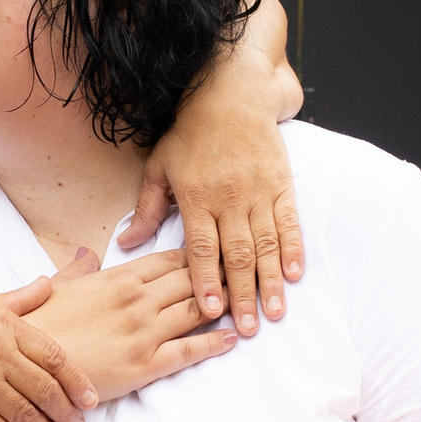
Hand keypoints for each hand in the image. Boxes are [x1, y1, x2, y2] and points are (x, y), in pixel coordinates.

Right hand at [22, 247, 238, 409]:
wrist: (24, 367)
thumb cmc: (39, 326)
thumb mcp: (57, 287)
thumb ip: (79, 268)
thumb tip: (89, 253)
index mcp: (118, 278)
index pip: (170, 259)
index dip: (199, 253)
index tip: (220, 248)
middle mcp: (137, 300)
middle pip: (192, 279)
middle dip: (222, 273)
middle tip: (248, 268)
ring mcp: (143, 332)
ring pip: (197, 310)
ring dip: (226, 304)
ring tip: (250, 300)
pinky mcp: (145, 365)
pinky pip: (189, 351)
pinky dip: (215, 343)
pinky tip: (233, 338)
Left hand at [124, 56, 303, 335]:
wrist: (232, 93)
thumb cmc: (190, 132)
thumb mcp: (159, 165)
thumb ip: (146, 208)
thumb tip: (126, 243)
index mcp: (197, 196)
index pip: (201, 248)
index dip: (205, 280)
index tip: (209, 309)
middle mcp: (229, 197)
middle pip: (236, 254)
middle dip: (242, 294)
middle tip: (247, 328)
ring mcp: (258, 192)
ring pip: (265, 244)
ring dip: (269, 282)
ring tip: (273, 313)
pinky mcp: (281, 185)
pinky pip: (288, 223)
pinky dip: (292, 250)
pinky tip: (294, 275)